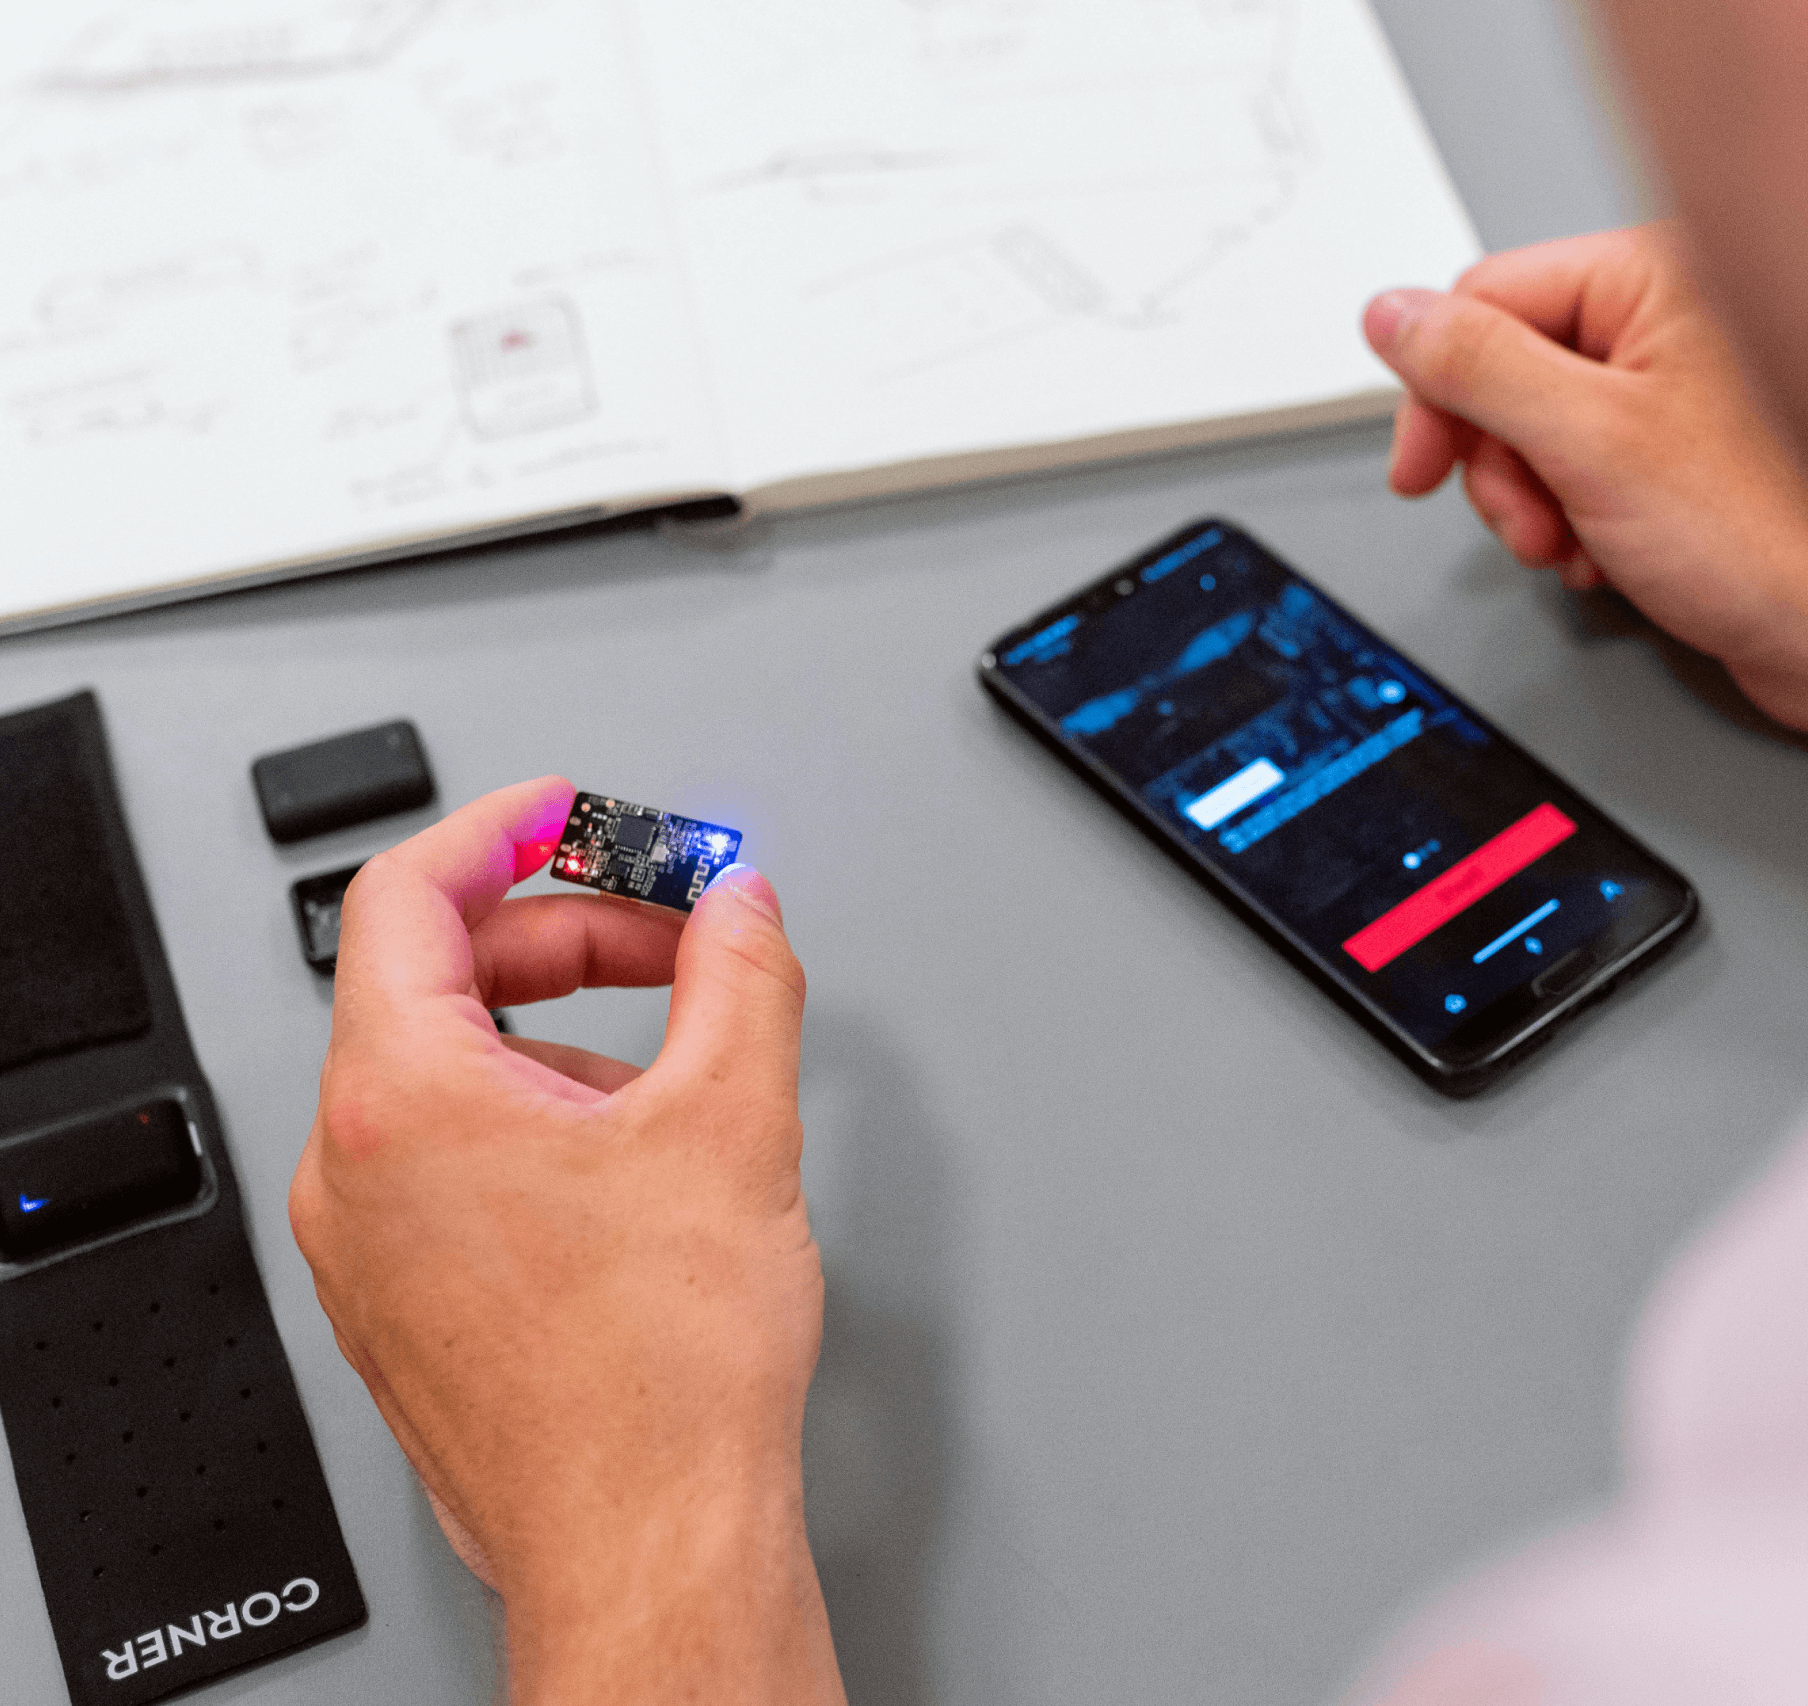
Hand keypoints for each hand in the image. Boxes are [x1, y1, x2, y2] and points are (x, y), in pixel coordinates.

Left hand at [288, 778, 843, 1705]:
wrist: (651, 1546)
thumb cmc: (661, 1380)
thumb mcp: (734, 1122)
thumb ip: (742, 975)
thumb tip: (740, 908)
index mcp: (401, 1102)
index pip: (410, 894)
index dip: (504, 829)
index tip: (570, 814)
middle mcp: (354, 1170)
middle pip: (441, 977)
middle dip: (568, 936)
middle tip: (675, 934)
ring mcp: (368, 1245)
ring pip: (453, 1071)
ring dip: (566, 1032)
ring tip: (680, 1071)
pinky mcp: (405, 1298)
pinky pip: (453, 1155)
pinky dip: (540, 1114)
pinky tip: (638, 1159)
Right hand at [1362, 223, 1807, 728]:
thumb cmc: (1759, 533)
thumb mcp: (1586, 439)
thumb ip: (1477, 367)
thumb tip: (1390, 315)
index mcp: (1650, 276)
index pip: (1482, 304)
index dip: (1439, 394)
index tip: (1423, 469)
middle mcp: (1659, 317)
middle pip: (1498, 372)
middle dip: (1497, 465)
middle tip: (1529, 518)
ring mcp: (1661, 384)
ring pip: (1523, 431)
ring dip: (1529, 505)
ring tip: (1574, 541)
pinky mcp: (1660, 445)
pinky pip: (1565, 468)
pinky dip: (1565, 521)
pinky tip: (1602, 547)